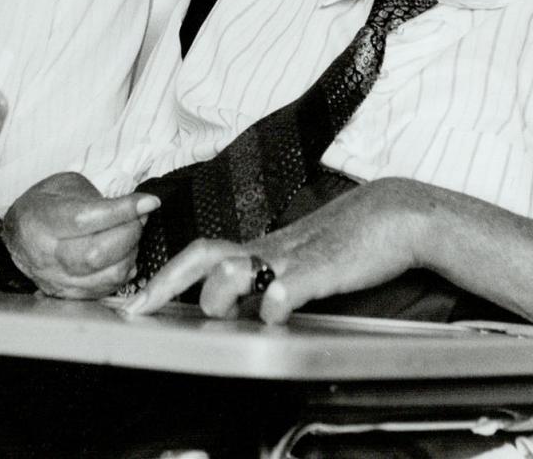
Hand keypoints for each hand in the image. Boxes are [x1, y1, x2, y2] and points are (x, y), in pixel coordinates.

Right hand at [2, 172, 158, 298]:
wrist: (16, 238)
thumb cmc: (42, 208)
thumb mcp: (63, 186)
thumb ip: (96, 196)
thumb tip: (133, 208)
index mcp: (40, 222)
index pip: (86, 219)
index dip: (123, 210)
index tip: (148, 201)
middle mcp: (47, 256)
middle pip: (97, 253)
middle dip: (130, 232)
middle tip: (139, 217)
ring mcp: (59, 280)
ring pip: (107, 275)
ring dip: (131, 251)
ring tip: (131, 233)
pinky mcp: (72, 295)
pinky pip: (108, 288)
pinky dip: (124, 269)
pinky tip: (124, 252)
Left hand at [121, 177, 427, 320]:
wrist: (394, 213)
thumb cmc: (349, 238)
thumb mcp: (301, 258)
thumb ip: (272, 276)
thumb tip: (249, 305)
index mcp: (261, 248)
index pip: (200, 254)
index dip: (166, 275)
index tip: (138, 300)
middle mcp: (268, 249)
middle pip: (203, 254)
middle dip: (166, 282)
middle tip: (142, 307)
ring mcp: (293, 257)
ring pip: (235, 267)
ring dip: (218, 295)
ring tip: (223, 315)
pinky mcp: (324, 267)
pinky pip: (290, 286)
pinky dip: (275, 304)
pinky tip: (275, 317)